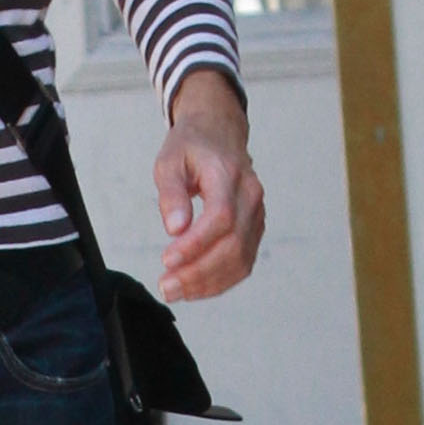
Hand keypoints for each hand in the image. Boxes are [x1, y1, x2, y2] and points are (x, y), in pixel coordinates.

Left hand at [156, 68, 263, 302]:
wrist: (219, 132)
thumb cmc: (191, 146)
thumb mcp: (169, 161)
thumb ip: (171, 194)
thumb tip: (175, 229)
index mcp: (228, 175)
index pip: (221, 217)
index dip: (195, 244)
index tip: (167, 260)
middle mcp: (251, 196)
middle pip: (233, 244)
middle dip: (198, 272)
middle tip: (166, 287)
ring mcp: (257, 213)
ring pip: (242, 259)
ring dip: (209, 282)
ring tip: (176, 292)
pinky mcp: (255, 227)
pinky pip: (244, 261)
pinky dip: (220, 280)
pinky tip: (195, 288)